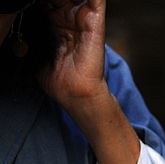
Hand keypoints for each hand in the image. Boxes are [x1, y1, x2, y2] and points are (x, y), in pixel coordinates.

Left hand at [38, 0, 137, 163]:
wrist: (76, 93)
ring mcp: (82, 17)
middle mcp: (70, 16)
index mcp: (55, 20)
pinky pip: (96, 0)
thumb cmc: (57, 77)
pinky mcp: (94, 21)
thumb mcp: (33, 49)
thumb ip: (27, 32)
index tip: (28, 0)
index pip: (45, 0)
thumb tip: (8, 22)